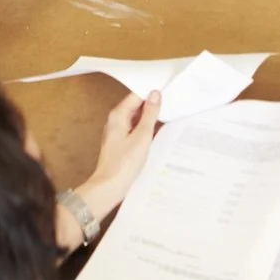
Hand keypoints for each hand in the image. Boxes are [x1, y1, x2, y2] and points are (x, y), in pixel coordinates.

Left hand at [78, 90, 162, 218]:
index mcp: (118, 115)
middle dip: (152, 105)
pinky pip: (135, 130)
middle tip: (170, 105)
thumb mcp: (142, 136)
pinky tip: (156, 134)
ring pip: (136, 119)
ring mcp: (117, 133)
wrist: (109, 187)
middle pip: (136, 106)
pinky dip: (145, 130)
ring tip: (167, 117)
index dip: (151, 93)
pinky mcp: (120, 144)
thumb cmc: (123, 164)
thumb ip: (150, 114)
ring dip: (150, 119)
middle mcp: (115, 121)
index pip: (136, 96)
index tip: (166, 93)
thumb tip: (155, 95)